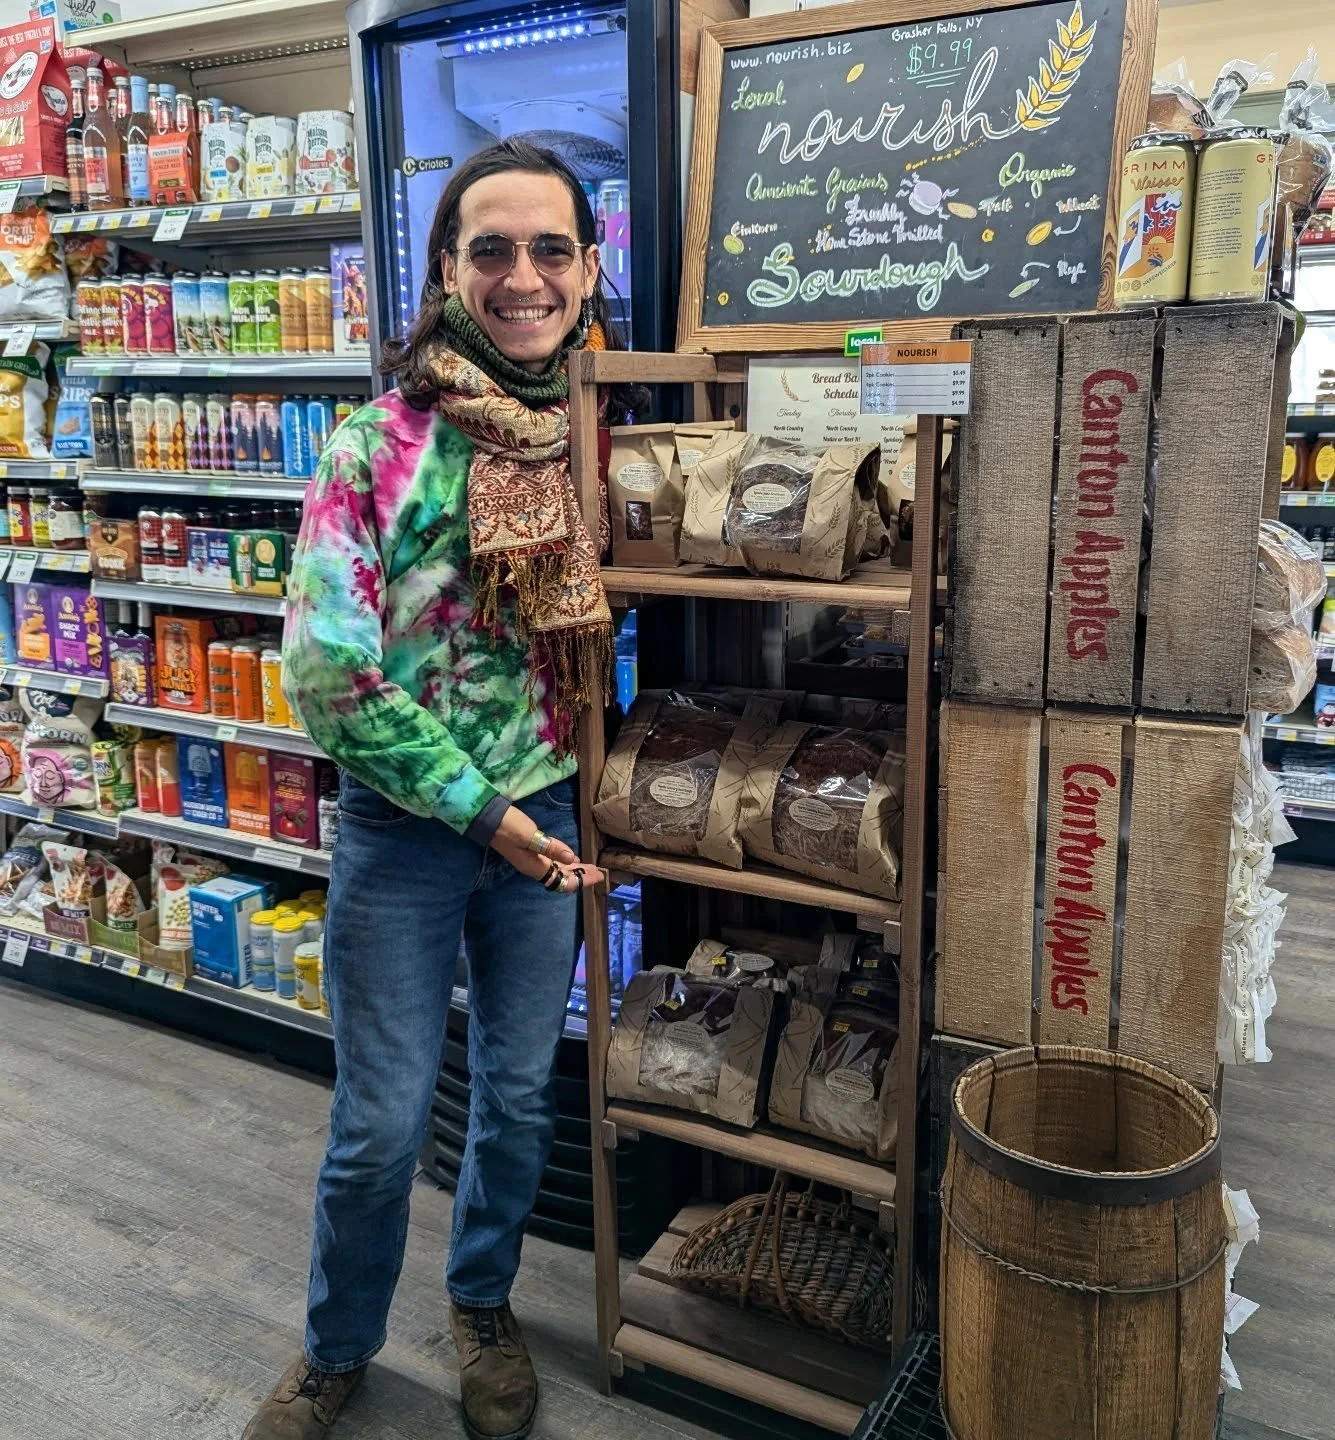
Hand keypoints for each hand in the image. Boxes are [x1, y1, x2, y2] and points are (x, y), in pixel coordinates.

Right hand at [490, 804, 607, 894]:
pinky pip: (553, 861)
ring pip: (558, 870)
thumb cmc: (509, 827)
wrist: (488, 818)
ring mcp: (533, 859)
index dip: (582, 881)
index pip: (563, 882)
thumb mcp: (531, 837)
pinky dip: (565, 861)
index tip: (599, 876)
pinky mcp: (532, 850)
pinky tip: (572, 857)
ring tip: (591, 867)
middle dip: (582, 876)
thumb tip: (573, 858)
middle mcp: (535, 867)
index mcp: (536, 868)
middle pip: (562, 878)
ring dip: (575, 869)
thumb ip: (552, 848)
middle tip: (600, 872)